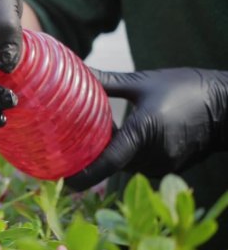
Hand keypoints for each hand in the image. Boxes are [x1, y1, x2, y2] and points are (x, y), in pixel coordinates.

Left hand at [66, 68, 227, 190]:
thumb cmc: (187, 89)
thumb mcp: (143, 82)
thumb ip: (107, 82)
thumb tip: (77, 69)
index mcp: (144, 132)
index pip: (109, 161)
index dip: (84, 174)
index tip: (62, 180)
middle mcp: (153, 155)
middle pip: (111, 162)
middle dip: (91, 154)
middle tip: (64, 146)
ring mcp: (163, 165)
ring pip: (124, 164)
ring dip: (110, 152)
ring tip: (91, 136)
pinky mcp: (169, 168)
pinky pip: (139, 164)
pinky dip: (127, 153)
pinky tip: (120, 137)